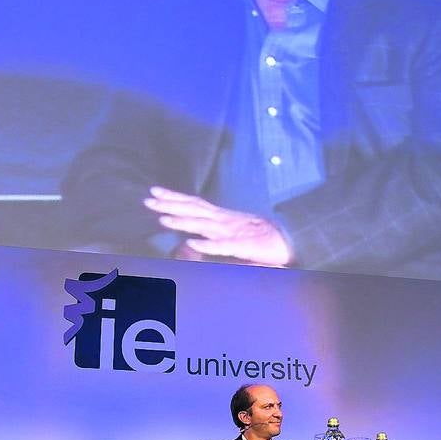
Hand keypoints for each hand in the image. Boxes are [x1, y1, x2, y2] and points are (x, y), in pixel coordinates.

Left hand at [144, 186, 292, 265]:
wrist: (292, 241)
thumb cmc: (262, 239)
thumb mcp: (234, 235)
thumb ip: (214, 236)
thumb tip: (191, 241)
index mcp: (221, 217)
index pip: (194, 204)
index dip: (174, 198)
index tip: (155, 192)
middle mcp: (224, 221)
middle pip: (193, 209)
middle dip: (170, 204)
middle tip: (148, 199)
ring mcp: (233, 232)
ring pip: (203, 225)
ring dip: (183, 221)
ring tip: (163, 218)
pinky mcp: (244, 247)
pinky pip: (223, 246)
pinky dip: (208, 245)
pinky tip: (192, 244)